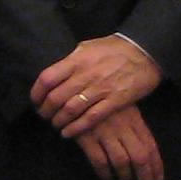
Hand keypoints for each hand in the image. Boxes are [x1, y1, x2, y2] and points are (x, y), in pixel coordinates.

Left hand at [32, 36, 162, 138]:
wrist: (144, 52)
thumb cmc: (115, 48)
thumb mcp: (88, 47)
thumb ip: (71, 60)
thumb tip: (55, 73)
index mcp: (77, 60)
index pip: (47, 79)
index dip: (37, 93)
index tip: (36, 101)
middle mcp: (86, 75)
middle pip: (56, 98)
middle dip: (46, 111)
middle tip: (45, 116)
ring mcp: (101, 89)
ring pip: (71, 110)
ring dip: (59, 121)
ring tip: (56, 125)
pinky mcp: (115, 101)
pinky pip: (91, 118)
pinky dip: (76, 128)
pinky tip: (69, 132)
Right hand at [75, 104, 166, 179]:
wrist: (75, 93)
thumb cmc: (101, 100)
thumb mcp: (123, 108)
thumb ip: (134, 127)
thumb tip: (145, 154)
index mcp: (134, 118)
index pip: (150, 145)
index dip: (156, 165)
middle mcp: (123, 126)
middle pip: (139, 156)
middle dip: (144, 176)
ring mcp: (105, 131)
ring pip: (121, 161)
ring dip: (125, 177)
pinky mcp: (87, 137)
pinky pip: (100, 161)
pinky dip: (105, 174)